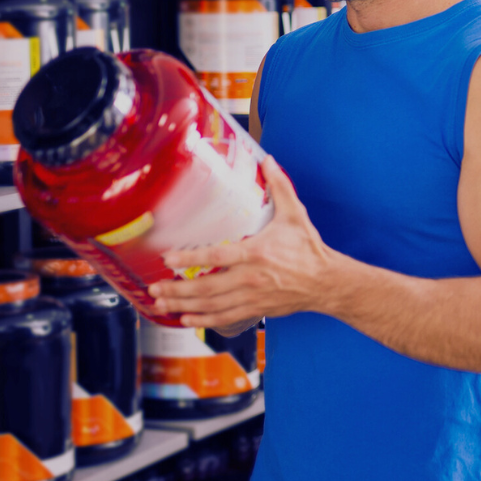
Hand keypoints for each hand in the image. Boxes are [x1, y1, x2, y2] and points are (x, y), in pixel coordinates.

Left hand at [148, 156, 335, 329]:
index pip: (216, 256)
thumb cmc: (309, 248)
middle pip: (206, 287)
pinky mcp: (255, 309)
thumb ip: (280, 187)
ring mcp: (251, 296)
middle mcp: (250, 277)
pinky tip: (186, 318)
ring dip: (183, 305)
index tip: (168, 258)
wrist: (326, 282)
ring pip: (211, 304)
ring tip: (160, 302)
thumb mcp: (295, 214)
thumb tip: (269, 161)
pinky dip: (203, 319)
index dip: (190, 258)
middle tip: (154, 287)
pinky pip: (224, 317)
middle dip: (177, 289)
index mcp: (256, 252)